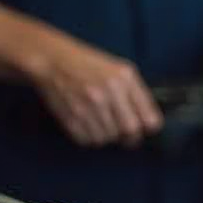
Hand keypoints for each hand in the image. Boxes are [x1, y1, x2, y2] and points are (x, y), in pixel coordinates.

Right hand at [28, 33, 162, 147]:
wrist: (53, 61)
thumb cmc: (89, 64)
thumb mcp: (120, 69)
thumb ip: (137, 93)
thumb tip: (149, 121)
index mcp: (124, 79)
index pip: (149, 119)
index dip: (148, 127)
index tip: (145, 128)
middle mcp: (108, 93)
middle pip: (130, 132)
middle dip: (131, 137)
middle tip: (126, 134)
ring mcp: (88, 107)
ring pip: (109, 139)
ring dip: (108, 136)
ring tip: (102, 122)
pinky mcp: (71, 119)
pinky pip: (88, 141)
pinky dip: (90, 137)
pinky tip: (88, 123)